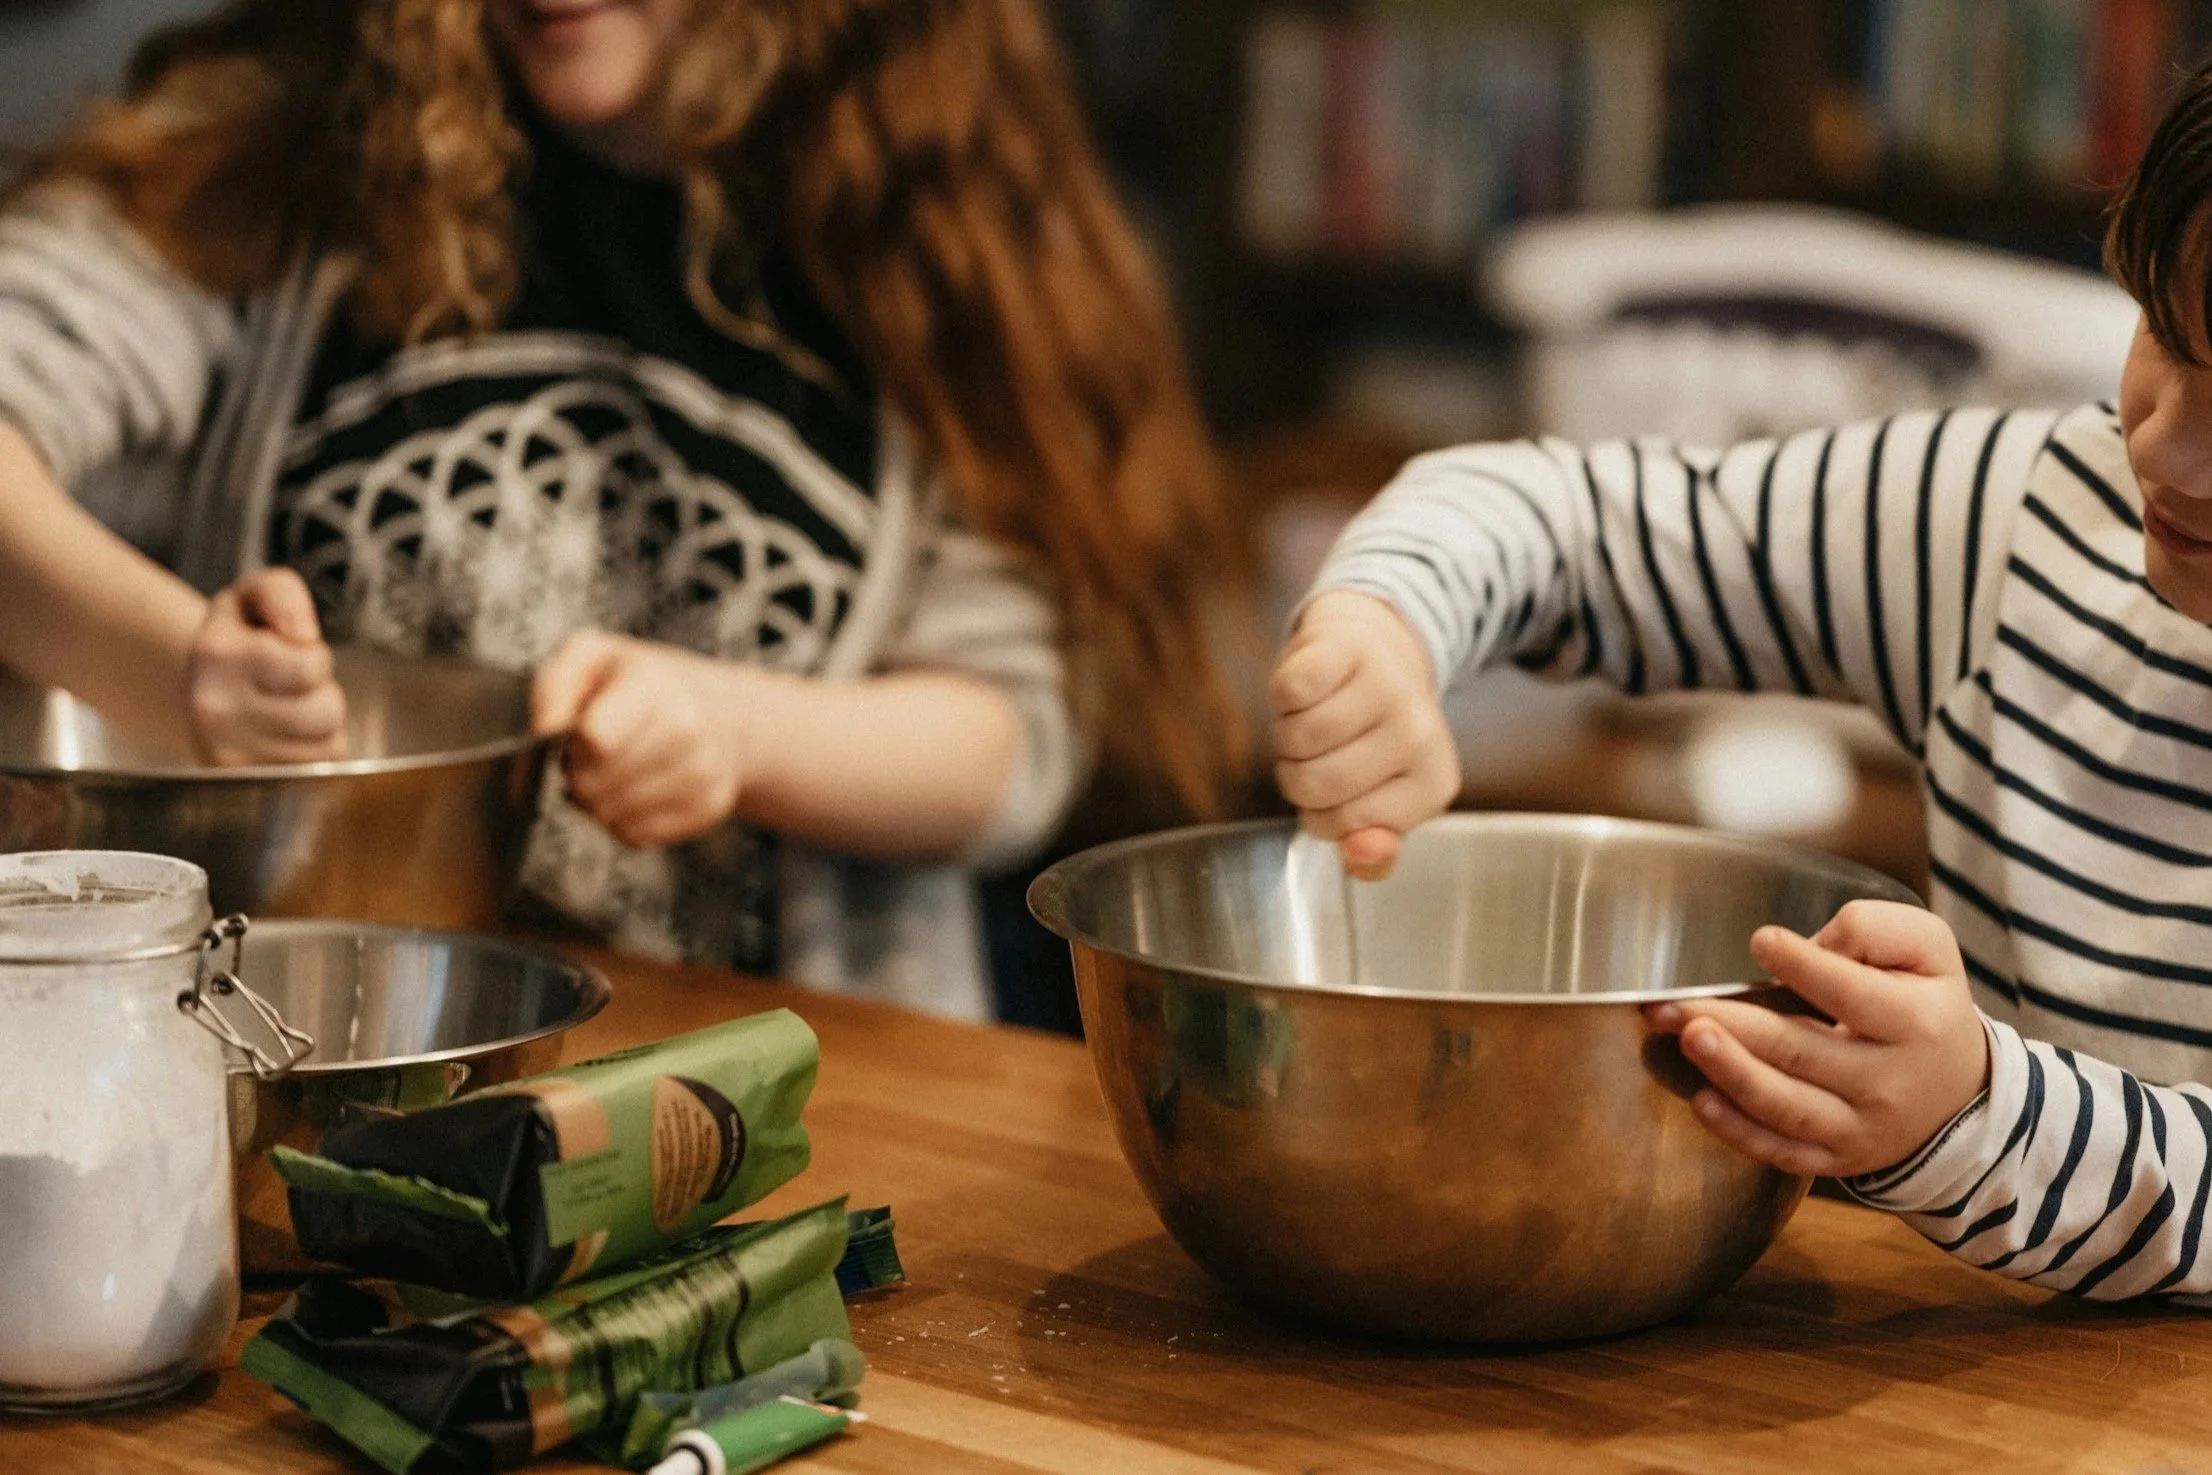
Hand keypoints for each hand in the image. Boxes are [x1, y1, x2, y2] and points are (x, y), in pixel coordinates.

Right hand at [185, 568, 347, 764]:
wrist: (200, 688)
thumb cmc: (239, 639)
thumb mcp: (254, 595)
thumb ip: (282, 593)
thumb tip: (303, 635)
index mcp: (217, 656)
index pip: (311, 666)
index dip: (314, 656)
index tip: (288, 652)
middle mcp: (216, 710)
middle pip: (326, 711)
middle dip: (323, 693)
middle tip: (293, 686)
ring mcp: (228, 756)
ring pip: (328, 744)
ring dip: (322, 725)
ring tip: (289, 710)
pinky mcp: (247, 784)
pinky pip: (318, 770)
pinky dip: (315, 753)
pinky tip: (286, 737)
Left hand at [532, 631, 744, 849]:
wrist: (721, 713)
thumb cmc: (643, 685)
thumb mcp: (592, 658)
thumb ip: (555, 686)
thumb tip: (544, 730)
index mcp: (653, 686)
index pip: (596, 740)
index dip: (572, 746)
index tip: (577, 735)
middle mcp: (687, 729)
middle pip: (595, 786)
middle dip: (578, 777)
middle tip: (589, 759)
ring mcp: (703, 772)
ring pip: (612, 817)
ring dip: (598, 803)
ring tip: (610, 774)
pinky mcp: (707, 807)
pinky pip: (636, 836)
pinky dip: (623, 821)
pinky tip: (633, 793)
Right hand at [1268, 590, 1458, 880]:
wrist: (1374, 653)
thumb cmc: (1370, 740)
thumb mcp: (1381, 806)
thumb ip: (1372, 854)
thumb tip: (1357, 851)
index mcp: (1432, 785)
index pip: (1343, 826)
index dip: (1321, 815)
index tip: (1339, 790)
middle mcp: (1420, 735)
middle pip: (1314, 784)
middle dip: (1297, 775)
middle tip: (1319, 753)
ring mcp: (1388, 687)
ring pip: (1296, 739)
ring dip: (1287, 735)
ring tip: (1313, 719)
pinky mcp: (1351, 647)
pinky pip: (1288, 692)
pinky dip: (1283, 696)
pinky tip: (1308, 689)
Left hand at [1642, 901, 1990, 1178]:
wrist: (1958, 1094)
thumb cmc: (1926, 1006)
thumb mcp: (1928, 952)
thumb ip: (1876, 931)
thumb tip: (1815, 943)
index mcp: (1916, 1023)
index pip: (1852, 994)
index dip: (1804, 966)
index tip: (1761, 940)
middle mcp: (1888, 1082)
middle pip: (1802, 1052)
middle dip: (1735, 1025)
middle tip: (1677, 1003)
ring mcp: (1859, 1128)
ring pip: (1786, 1106)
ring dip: (1731, 1073)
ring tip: (1689, 1039)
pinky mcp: (1835, 1159)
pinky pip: (1782, 1152)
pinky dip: (1739, 1132)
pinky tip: (1702, 1102)